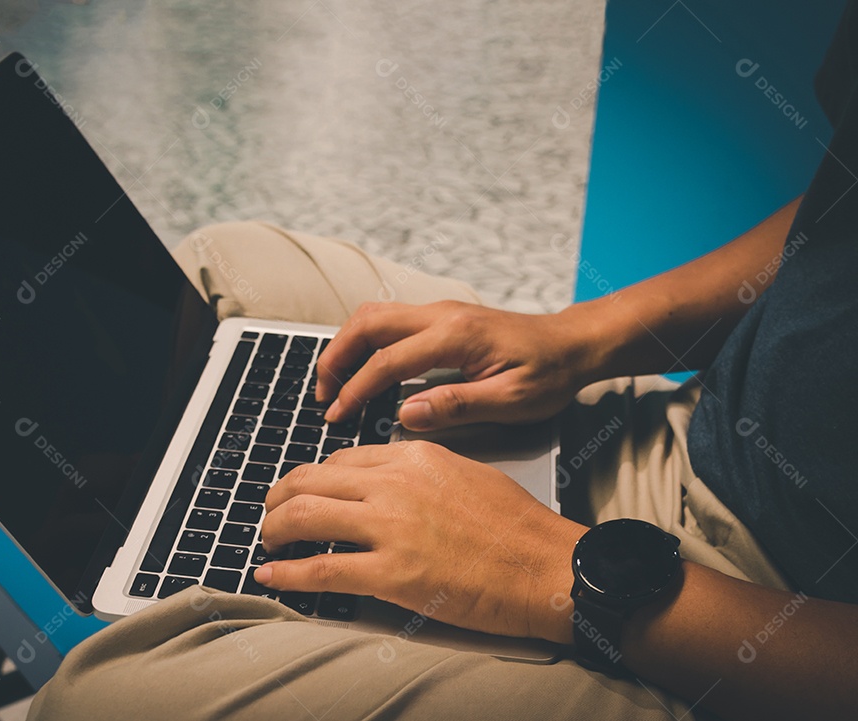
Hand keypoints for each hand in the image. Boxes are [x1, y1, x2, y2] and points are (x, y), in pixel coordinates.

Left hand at [256, 441, 586, 642]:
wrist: (546, 565)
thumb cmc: (519, 525)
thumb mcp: (467, 472)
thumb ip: (421, 469)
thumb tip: (388, 479)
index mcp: (414, 456)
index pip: (342, 459)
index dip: (314, 476)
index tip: (305, 490)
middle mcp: (394, 485)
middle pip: (311, 480)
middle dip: (279, 497)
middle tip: (271, 512)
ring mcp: (390, 528)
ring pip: (305, 517)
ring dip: (274, 530)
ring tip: (266, 541)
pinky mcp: (390, 575)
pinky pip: (321, 569)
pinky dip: (287, 574)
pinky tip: (270, 576)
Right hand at [316, 301, 598, 430]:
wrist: (573, 344)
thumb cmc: (548, 373)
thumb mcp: (511, 401)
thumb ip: (458, 406)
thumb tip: (407, 415)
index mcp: (456, 336)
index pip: (388, 362)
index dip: (356, 390)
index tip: (337, 414)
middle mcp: (442, 315)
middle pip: (367, 324)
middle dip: (336, 357)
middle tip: (322, 394)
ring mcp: (439, 311)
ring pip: (374, 316)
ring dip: (346, 345)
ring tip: (333, 382)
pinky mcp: (441, 317)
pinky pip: (389, 320)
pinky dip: (364, 341)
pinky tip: (361, 367)